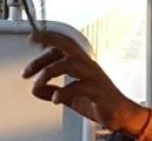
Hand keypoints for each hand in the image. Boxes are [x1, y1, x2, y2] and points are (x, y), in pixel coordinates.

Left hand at [22, 31, 150, 135]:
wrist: (121, 113)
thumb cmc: (100, 102)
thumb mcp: (71, 96)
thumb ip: (54, 91)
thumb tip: (36, 89)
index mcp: (83, 64)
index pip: (66, 45)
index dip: (50, 39)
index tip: (34, 37)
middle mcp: (88, 66)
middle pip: (68, 48)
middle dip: (47, 49)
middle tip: (30, 62)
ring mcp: (94, 76)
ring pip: (71, 63)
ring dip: (49, 71)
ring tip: (38, 83)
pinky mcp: (97, 90)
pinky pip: (79, 86)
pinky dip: (63, 92)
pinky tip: (55, 98)